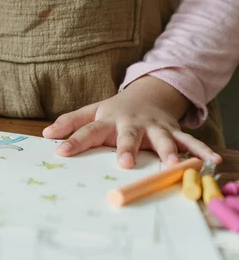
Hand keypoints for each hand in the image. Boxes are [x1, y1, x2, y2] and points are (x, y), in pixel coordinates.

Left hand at [42, 76, 221, 167]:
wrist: (146, 95)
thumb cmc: (114, 111)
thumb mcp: (90, 113)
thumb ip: (69, 123)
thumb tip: (46, 135)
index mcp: (107, 120)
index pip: (87, 131)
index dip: (73, 141)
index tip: (60, 152)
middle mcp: (132, 123)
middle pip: (128, 135)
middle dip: (126, 148)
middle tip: (124, 162)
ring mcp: (155, 127)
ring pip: (162, 139)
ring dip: (168, 151)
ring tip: (173, 165)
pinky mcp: (173, 131)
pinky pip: (189, 142)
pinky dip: (201, 151)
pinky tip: (213, 162)